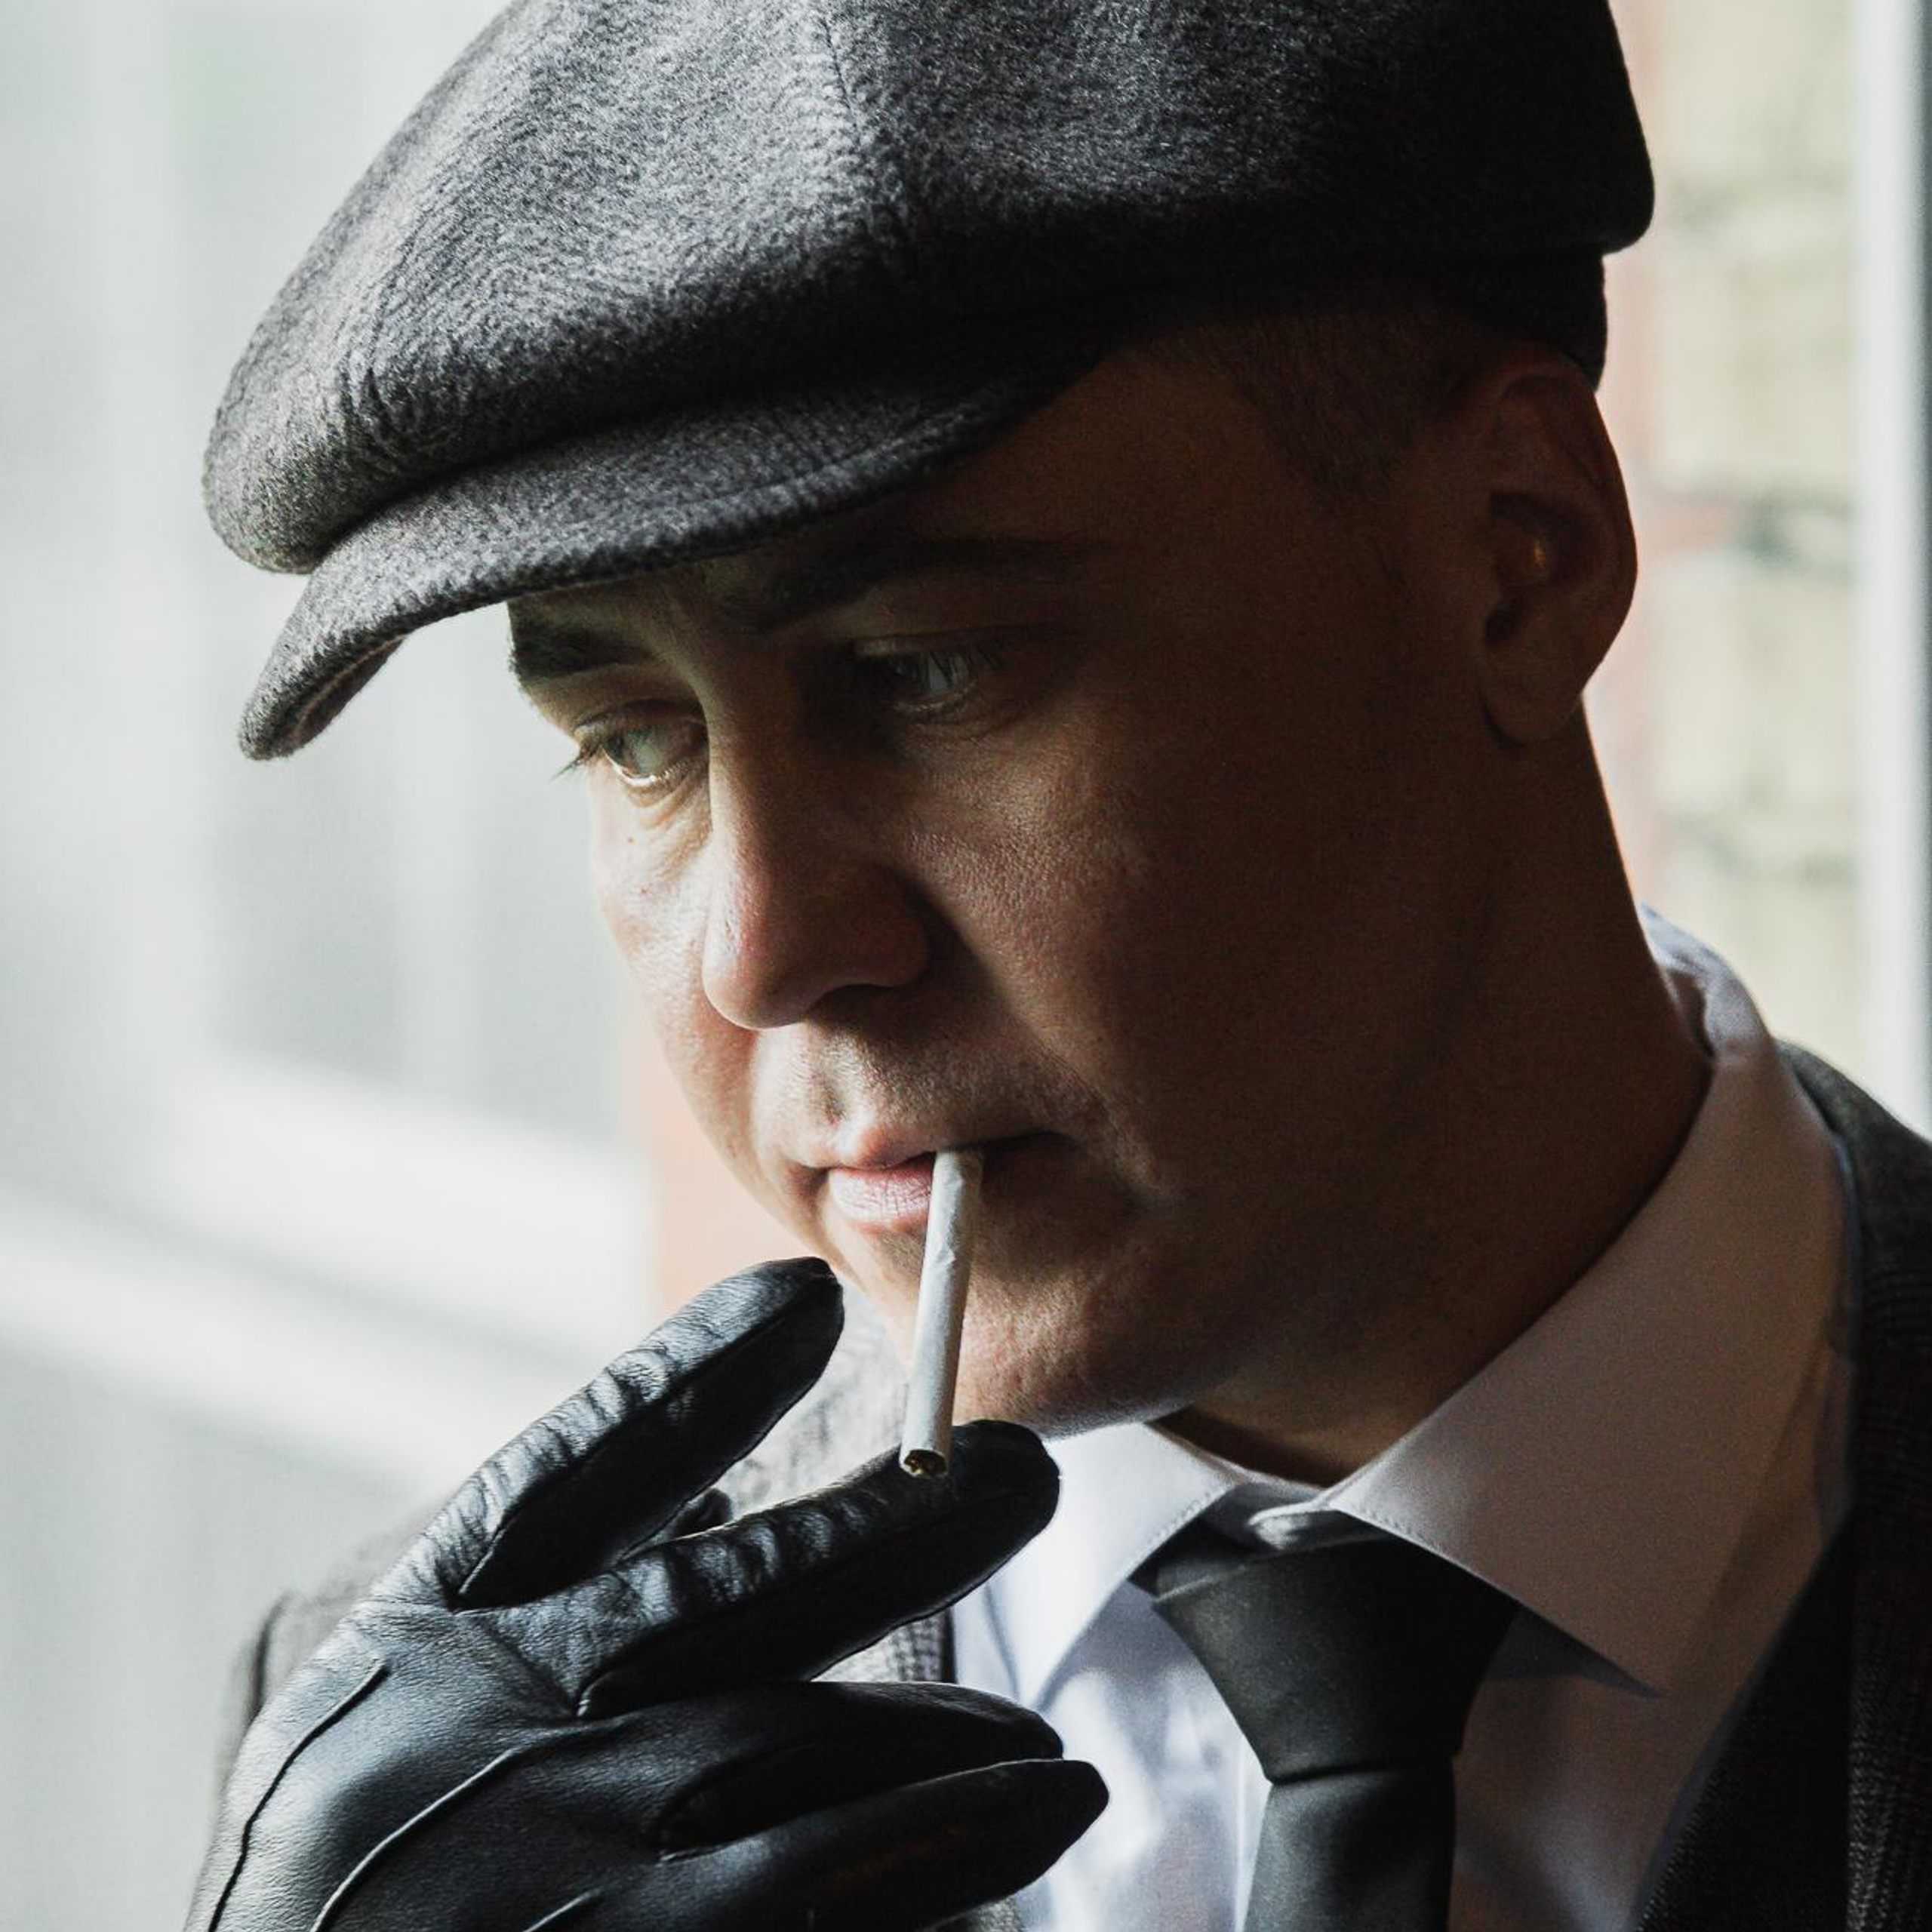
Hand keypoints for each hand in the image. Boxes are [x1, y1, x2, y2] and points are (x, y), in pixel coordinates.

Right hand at [186, 1260, 1104, 1929]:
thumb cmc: (363, 1876)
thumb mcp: (390, 1710)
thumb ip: (533, 1600)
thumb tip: (717, 1501)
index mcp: (430, 1635)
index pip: (578, 1465)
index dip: (696, 1372)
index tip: (807, 1296)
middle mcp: (497, 1726)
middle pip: (732, 1589)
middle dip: (897, 1518)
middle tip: (1022, 1466)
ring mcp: (569, 1852)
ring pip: (811, 1744)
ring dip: (953, 1716)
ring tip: (1047, 1714)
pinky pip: (838, 1879)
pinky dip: (959, 1836)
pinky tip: (1045, 1798)